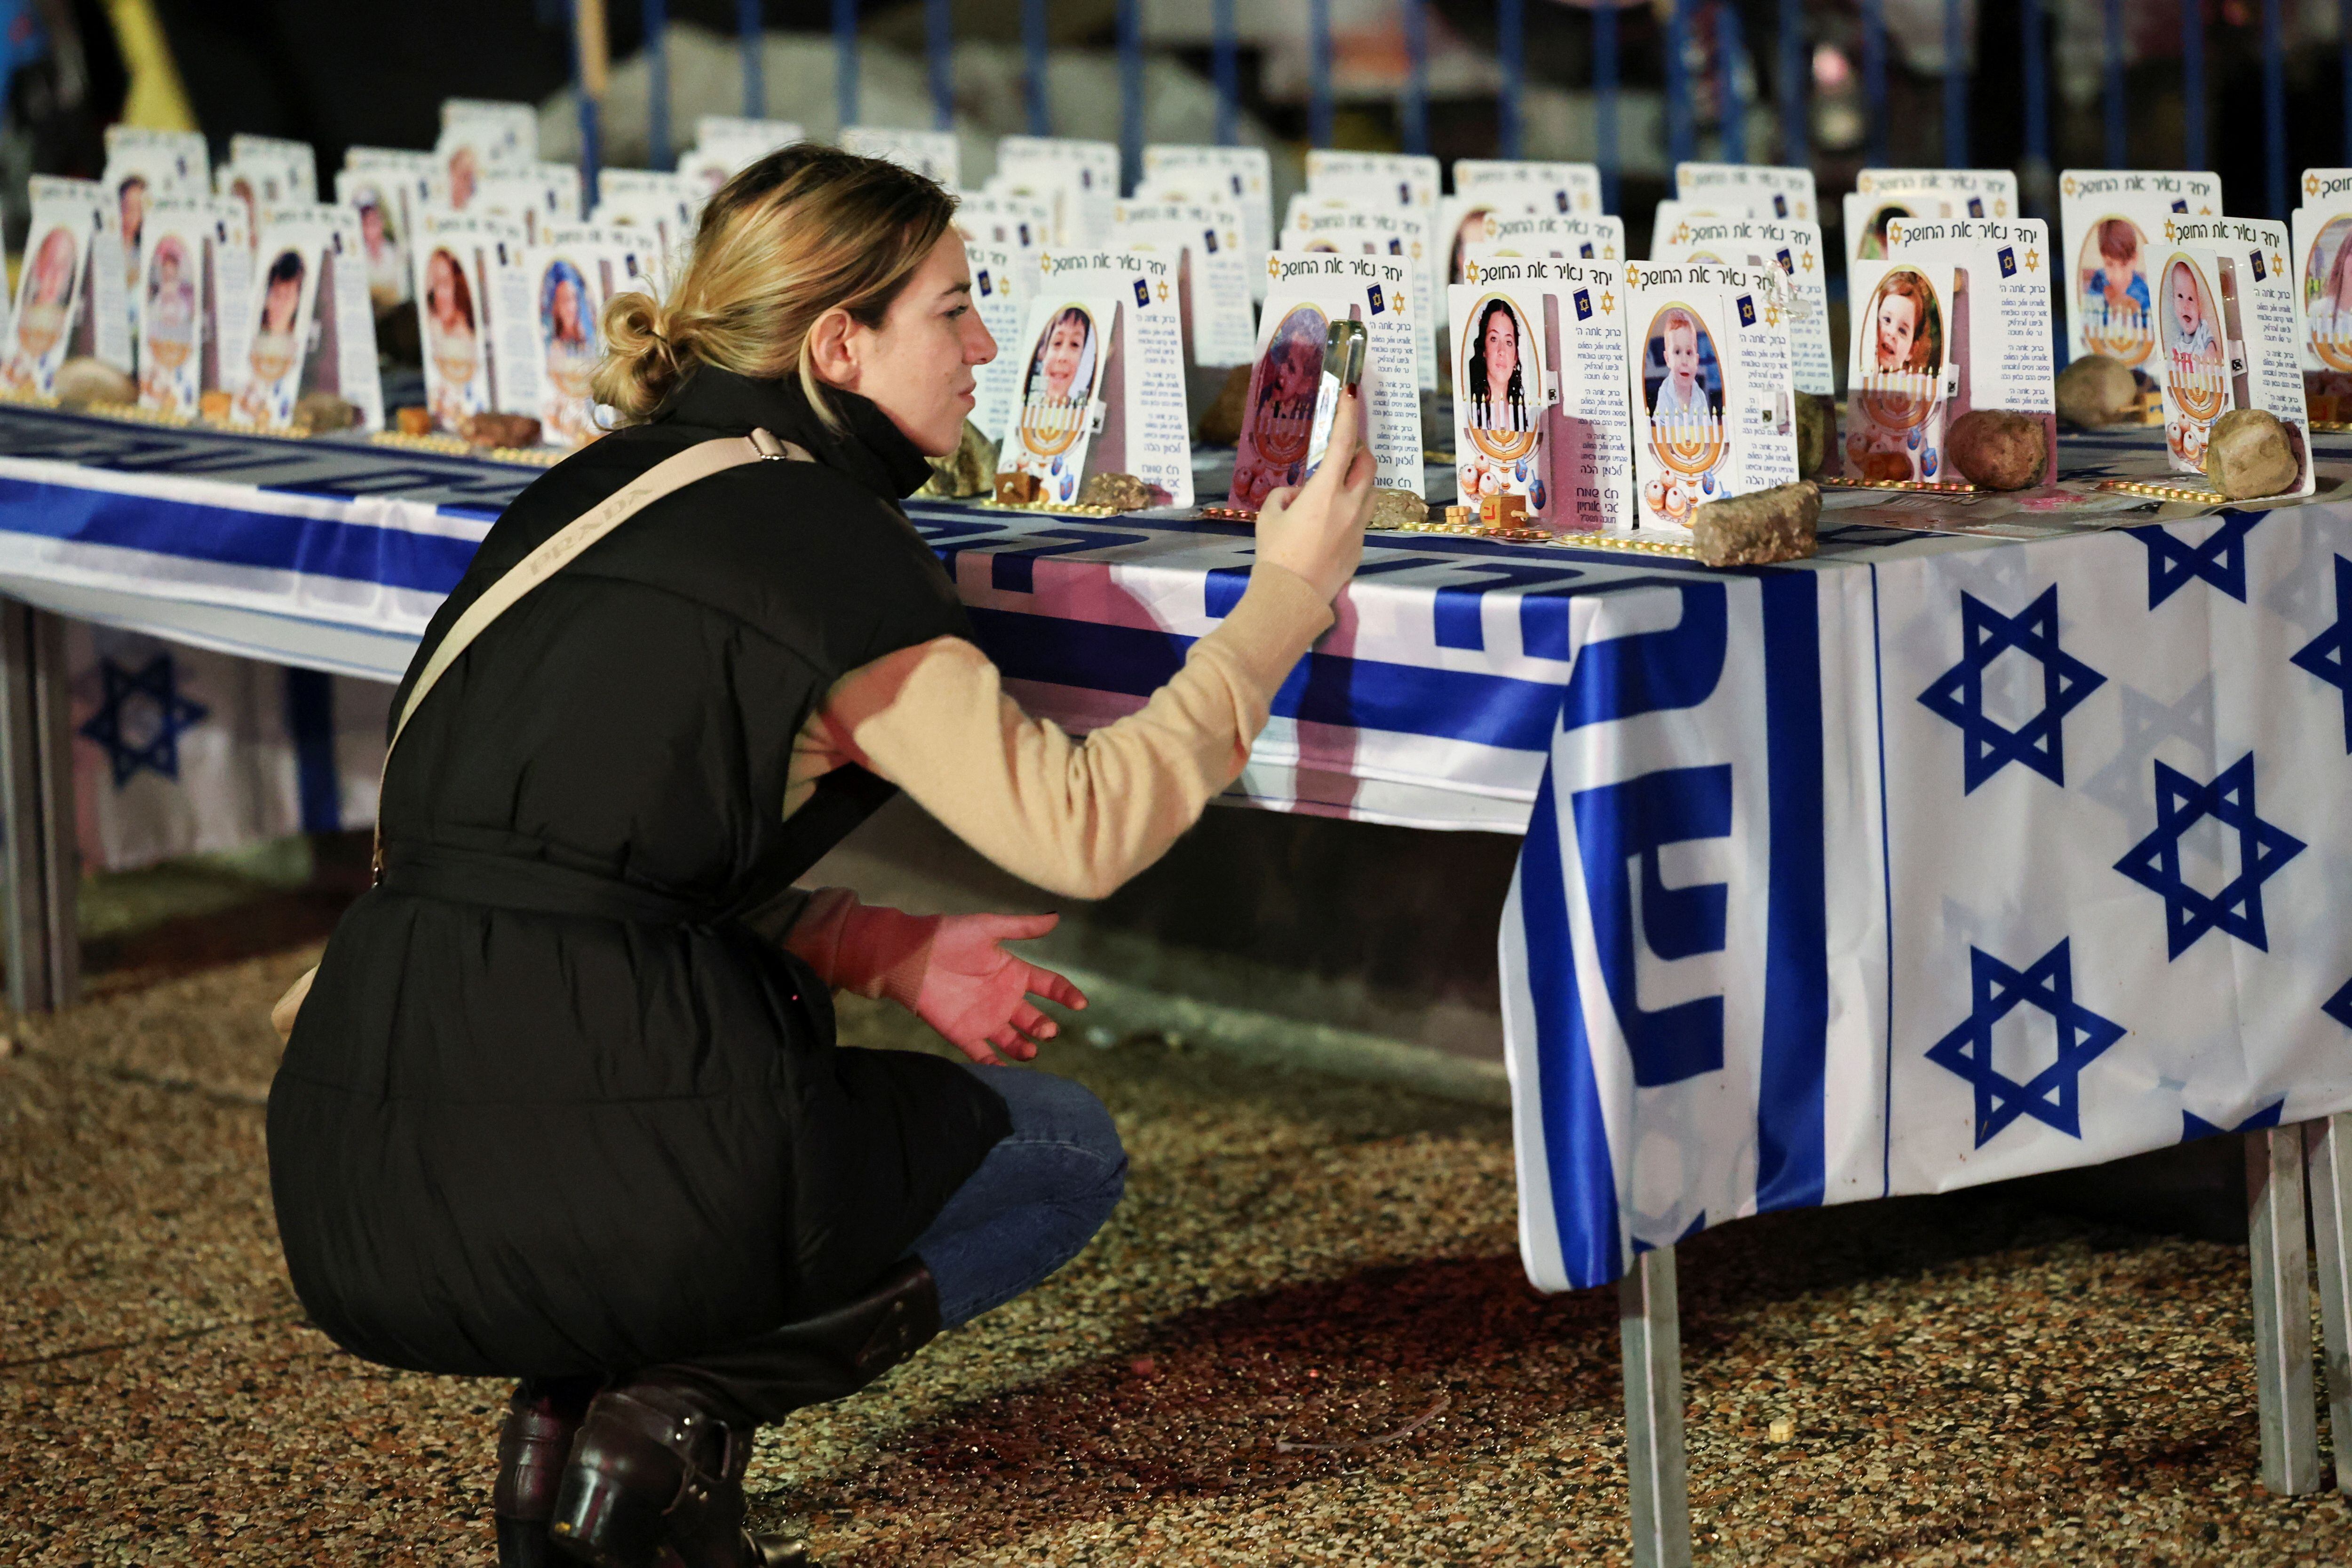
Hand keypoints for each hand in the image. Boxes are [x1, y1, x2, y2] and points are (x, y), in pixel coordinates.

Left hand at [915, 912, 1087, 1065]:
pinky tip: (1005, 1071)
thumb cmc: (949, 936)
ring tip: (1031, 1051)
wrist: (911, 955)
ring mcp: (985, 1018)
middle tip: (1046, 1030)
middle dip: (1043, 1026)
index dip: (1066, 993)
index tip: (1080, 1004)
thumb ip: (1022, 927)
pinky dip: (994, 1066)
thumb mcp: (988, 927)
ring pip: (1013, 1040)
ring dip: (1024, 1048)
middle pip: (1033, 1018)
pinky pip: (983, 1055)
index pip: (1049, 985)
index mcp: (1014, 973)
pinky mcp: (964, 1034)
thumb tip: (1056, 918)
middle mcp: (1004, 998)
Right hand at [1254, 386, 1376, 601]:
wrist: (1291, 598)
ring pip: (1369, 493)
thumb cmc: (1275, 554)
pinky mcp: (1360, 548)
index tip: (1351, 396)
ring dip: (1356, 484)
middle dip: (1358, 452)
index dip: (1348, 416)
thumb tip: (1297, 494)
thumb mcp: (1269, 517)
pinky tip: (1326, 530)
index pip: (1343, 443)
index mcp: (1325, 492)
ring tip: (1332, 494)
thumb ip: (1284, 496)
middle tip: (1341, 453)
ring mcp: (1359, 528)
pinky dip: (1348, 514)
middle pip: (1367, 465)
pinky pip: (1360, 520)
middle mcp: (1350, 505)